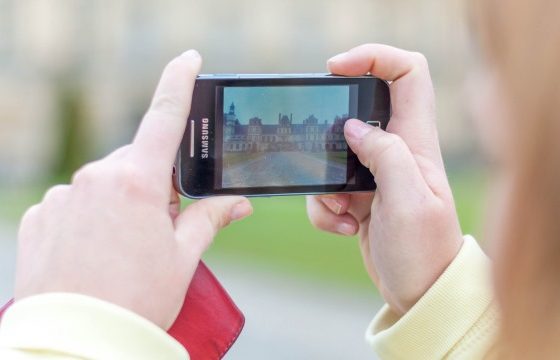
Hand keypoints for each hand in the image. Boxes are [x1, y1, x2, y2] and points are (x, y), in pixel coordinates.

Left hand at [14, 50, 252, 328]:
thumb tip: (237, 202)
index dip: (178, 83)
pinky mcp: (40, 216)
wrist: (78, 341)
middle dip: (153, 187)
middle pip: (136, 165)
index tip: (188, 60)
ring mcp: (63, 196)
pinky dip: (89, 218)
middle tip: (160, 229)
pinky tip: (93, 253)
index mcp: (137, 183)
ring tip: (122, 251)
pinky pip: (73, 203)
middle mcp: (94, 179)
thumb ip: (209, 218)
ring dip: (120, 205)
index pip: (164, 118)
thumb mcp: (183, 258)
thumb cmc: (137, 301)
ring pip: (104, 185)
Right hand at [307, 44, 462, 314]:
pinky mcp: (360, 196)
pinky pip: (326, 189)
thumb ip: (385, 156)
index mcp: (416, 142)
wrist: (420, 293)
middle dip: (330, 133)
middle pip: (356, 110)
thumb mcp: (409, 202)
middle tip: (324, 158)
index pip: (407, 73)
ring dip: (324, 186)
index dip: (373, 57)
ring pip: (332, 155)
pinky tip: (347, 227)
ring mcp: (376, 174)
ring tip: (346, 213)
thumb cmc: (425, 252)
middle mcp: (397, 151)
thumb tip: (353, 127)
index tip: (336, 68)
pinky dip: (324, 209)